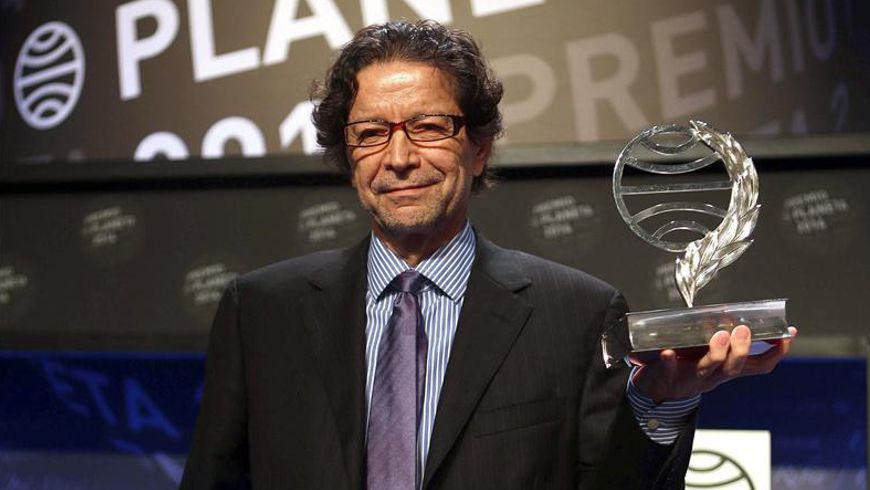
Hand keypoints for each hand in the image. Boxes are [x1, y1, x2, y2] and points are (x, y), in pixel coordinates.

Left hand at [632, 325, 797, 403]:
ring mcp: (689, 377)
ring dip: (716, 353)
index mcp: (726, 369)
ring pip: (707, 369)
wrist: (655, 391)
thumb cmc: (685, 367)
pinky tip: (668, 352)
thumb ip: (724, 341)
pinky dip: (669, 361)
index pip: (757, 365)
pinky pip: (668, 369)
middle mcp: (712, 376)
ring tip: (719, 336)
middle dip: (741, 350)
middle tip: (743, 331)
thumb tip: (736, 315)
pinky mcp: (666, 375)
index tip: (787, 336)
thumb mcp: (711, 356)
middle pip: (733, 368)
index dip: (775, 354)